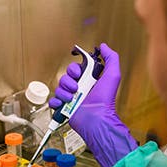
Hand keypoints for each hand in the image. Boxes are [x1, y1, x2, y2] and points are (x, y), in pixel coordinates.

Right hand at [49, 43, 137, 166]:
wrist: (97, 118)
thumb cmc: (105, 100)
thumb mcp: (112, 75)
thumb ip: (111, 58)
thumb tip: (104, 47)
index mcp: (88, 80)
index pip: (74, 69)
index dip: (74, 69)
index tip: (78, 73)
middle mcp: (79, 89)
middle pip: (64, 78)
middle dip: (68, 81)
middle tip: (76, 87)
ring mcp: (71, 99)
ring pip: (59, 89)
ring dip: (64, 92)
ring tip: (73, 98)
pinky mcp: (65, 109)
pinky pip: (54, 102)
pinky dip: (56, 102)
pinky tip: (63, 103)